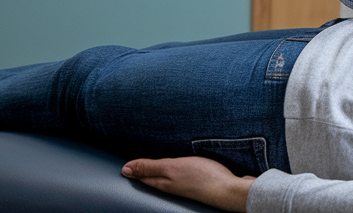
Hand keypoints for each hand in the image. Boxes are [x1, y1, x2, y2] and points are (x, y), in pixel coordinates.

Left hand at [122, 157, 251, 211]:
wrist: (229, 190)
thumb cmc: (201, 177)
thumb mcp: (171, 168)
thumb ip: (150, 167)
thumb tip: (124, 170)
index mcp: (162, 182)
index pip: (142, 176)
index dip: (133, 168)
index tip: (123, 163)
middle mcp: (171, 185)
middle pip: (152, 177)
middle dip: (143, 169)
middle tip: (133, 162)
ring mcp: (184, 185)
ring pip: (166, 176)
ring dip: (158, 168)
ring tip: (151, 161)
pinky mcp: (198, 181)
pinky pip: (180, 175)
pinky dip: (175, 169)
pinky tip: (178, 166)